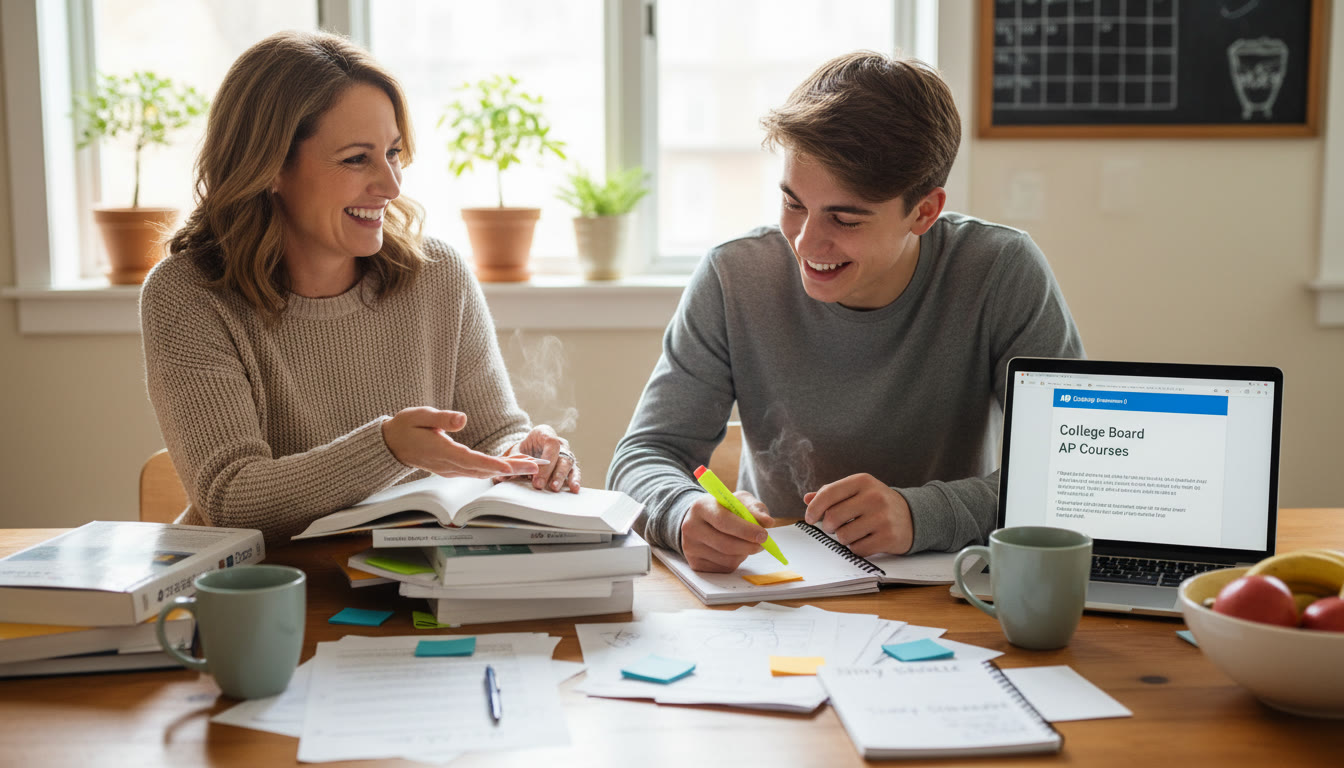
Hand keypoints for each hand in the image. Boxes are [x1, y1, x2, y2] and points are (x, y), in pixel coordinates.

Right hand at [382, 407, 539, 478]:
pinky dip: (495, 470)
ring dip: (506, 470)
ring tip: (530, 466)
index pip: (472, 460)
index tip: (511, 467)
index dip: (493, 464)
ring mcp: (450, 469)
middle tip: (535, 467)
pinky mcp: (452, 469)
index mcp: (442, 451)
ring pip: (483, 473)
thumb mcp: (421, 415)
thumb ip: (443, 418)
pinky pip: (477, 472)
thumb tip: (463, 419)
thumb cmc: (406, 426)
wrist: (392, 444)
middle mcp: (448, 465)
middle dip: (511, 469)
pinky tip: (510, 466)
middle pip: (484, 470)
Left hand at [496, 424, 579, 492]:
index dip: (546, 458)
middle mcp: (560, 443)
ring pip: (568, 464)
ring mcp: (566, 454)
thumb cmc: (525, 448)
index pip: (551, 443)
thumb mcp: (516, 452)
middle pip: (560, 455)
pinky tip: (574, 489)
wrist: (531, 448)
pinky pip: (575, 472)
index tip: (535, 472)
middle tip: (539, 485)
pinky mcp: (570, 466)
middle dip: (550, 472)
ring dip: (561, 477)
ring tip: (554, 488)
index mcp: (546, 434)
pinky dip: (575, 480)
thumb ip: (511, 462)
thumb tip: (501, 476)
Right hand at [680, 490, 772, 572]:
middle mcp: (691, 527)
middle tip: (763, 544)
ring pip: (727, 559)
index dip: (746, 530)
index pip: (724, 521)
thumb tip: (768, 522)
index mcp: (701, 507)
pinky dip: (736, 561)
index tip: (764, 534)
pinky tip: (735, 551)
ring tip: (747, 544)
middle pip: (725, 544)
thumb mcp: (738, 500)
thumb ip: (754, 508)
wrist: (700, 521)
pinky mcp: (695, 564)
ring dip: (744, 553)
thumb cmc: (724, 509)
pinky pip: (724, 568)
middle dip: (749, 546)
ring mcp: (690, 548)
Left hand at [803, 473, 912, 556]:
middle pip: (832, 518)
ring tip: (855, 532)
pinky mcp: (889, 537)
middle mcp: (873, 497)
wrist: (912, 516)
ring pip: (843, 536)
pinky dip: (857, 548)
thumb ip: (832, 493)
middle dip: (829, 526)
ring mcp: (882, 517)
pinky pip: (857, 549)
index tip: (810, 519)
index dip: (814, 509)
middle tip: (835, 527)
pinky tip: (866, 540)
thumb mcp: (857, 491)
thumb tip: (807, 499)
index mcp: (862, 481)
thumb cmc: (876, 503)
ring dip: (844, 538)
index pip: (828, 493)